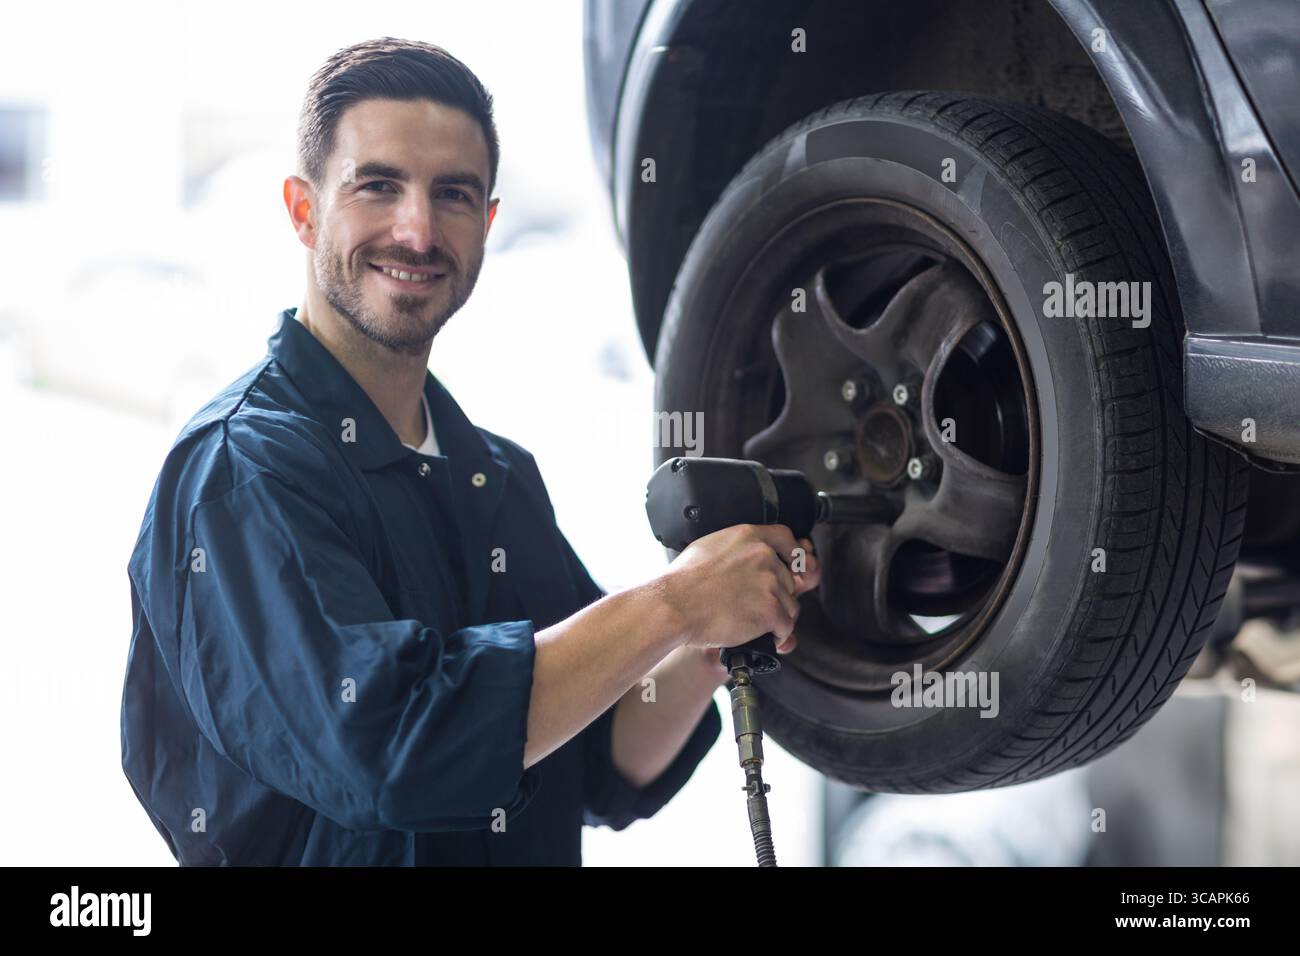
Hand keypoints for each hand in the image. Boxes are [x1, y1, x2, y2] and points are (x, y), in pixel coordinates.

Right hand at [658, 524, 821, 652]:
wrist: (674, 605)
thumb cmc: (682, 582)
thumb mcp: (708, 547)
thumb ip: (735, 548)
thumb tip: (744, 559)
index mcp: (748, 536)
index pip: (786, 538)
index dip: (793, 555)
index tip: (795, 566)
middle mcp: (764, 556)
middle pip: (788, 579)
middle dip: (776, 595)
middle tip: (752, 605)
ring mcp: (769, 582)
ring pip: (790, 605)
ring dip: (776, 617)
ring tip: (750, 621)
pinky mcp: (771, 609)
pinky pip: (786, 626)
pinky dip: (776, 635)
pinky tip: (759, 635)